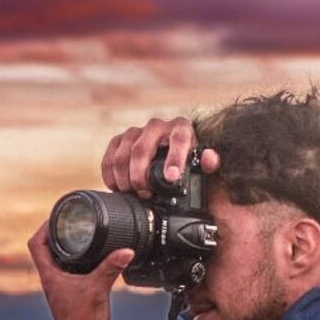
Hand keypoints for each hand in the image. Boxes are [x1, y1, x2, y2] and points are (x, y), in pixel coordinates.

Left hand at [27, 221, 133, 319]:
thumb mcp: (98, 288)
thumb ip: (111, 268)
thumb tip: (126, 250)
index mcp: (50, 275)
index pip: (36, 244)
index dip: (43, 228)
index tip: (55, 217)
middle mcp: (51, 279)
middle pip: (46, 249)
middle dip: (56, 233)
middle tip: (69, 221)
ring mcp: (60, 286)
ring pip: (58, 259)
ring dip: (66, 246)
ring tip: (79, 234)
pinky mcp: (70, 292)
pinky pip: (69, 269)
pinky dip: (77, 259)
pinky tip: (91, 257)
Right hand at [101, 117, 219, 198]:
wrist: (168, 159)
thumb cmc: (187, 163)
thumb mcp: (201, 165)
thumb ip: (208, 163)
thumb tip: (209, 158)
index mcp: (181, 128)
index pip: (178, 138)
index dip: (174, 158)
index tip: (171, 178)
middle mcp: (157, 126)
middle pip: (142, 148)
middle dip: (140, 174)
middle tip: (145, 193)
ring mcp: (136, 132)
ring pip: (122, 152)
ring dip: (124, 176)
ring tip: (131, 192)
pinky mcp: (119, 140)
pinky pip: (109, 155)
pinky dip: (110, 173)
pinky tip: (116, 186)